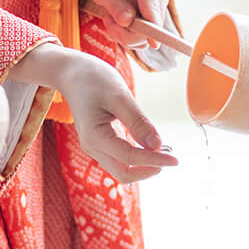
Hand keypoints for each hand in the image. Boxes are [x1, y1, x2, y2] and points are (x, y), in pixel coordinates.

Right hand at [18, 39, 177, 184]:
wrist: (72, 74)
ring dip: (144, 165)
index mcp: (95, 136)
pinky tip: (150, 145)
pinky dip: (138, 157)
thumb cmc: (93, 80)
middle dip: (148, 170)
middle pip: (124, 174)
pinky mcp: (101, 142)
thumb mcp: (119, 96)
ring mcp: (96, 147)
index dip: (155, 160)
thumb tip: (157, 145)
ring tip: (164, 151)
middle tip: (171, 158)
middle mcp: (93, 147)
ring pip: (123, 169)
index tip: (176, 160)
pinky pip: (121, 158)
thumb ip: (137, 121)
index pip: (129, 158)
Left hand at [86, 0, 177, 55]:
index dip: (144, 34)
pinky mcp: (156, 9)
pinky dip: (130, 32)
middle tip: (107, 22)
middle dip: (127, 34)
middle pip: (152, 29)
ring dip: (127, 34)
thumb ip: (114, 5)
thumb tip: (127, 22)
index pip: (153, 16)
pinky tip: (118, 21)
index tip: (123, 37)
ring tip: (110, 19)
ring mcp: (160, 1)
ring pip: (149, 33)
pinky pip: (146, 31)